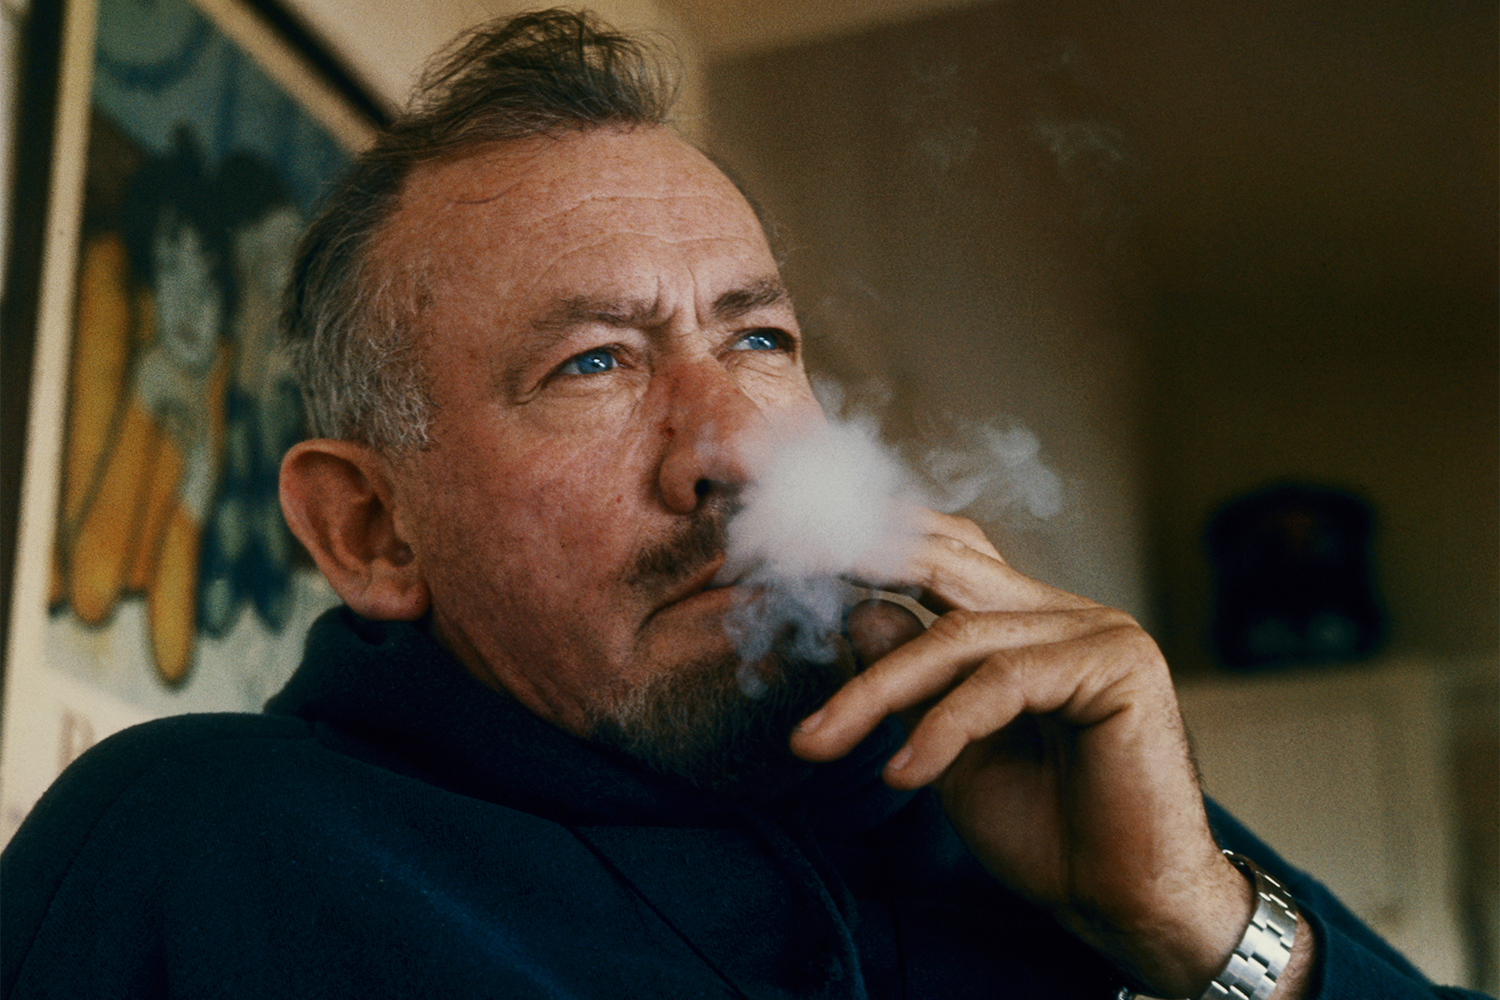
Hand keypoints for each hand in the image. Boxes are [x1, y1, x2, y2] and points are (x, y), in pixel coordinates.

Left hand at [789, 509, 1284, 997]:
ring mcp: (1098, 631)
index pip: (948, 551)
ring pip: (958, 636)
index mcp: (1031, 619)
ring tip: (818, 743)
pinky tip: (903, 774)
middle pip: (944, 567)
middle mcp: (1067, 612)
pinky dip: (941, 729)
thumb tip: (856, 607)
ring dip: (875, 691)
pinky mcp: (1118, 666)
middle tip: (785, 569)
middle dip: (859, 564)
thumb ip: (908, 676)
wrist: (1120, 902)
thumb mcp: (943, 743)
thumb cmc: (1042, 829)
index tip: (794, 553)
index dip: (875, 541)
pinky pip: (1002, 683)